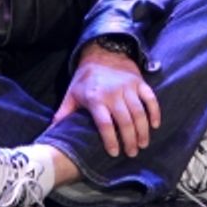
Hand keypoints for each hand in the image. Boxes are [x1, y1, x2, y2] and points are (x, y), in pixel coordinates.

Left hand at [51, 43, 161, 157]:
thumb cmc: (86, 79)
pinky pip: (150, 98)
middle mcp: (113, 94)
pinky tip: (155, 125)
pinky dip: (155, 112)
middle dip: (130, 140)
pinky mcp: (139, 82)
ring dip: (143, 130)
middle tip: (132, 153)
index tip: (114, 153)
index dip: (110, 140)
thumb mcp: (71, 95)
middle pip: (125, 121)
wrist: (102, 53)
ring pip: (139, 112)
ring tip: (143, 144)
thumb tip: (52, 133)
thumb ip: (63, 114)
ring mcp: (128, 88)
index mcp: (96, 99)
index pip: (105, 124)